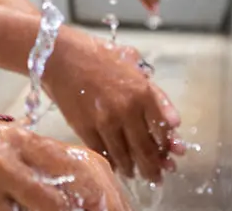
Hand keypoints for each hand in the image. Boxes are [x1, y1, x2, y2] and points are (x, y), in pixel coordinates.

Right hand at [45, 33, 183, 182]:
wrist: (58, 55)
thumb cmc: (96, 54)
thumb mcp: (133, 65)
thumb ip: (155, 93)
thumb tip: (173, 122)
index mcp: (143, 92)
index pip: (163, 130)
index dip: (169, 146)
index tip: (171, 156)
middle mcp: (127, 110)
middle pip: (146, 149)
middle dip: (154, 167)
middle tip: (157, 176)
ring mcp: (104, 121)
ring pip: (124, 155)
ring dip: (133, 168)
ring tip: (135, 174)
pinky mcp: (84, 128)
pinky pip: (102, 152)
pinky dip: (111, 162)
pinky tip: (115, 166)